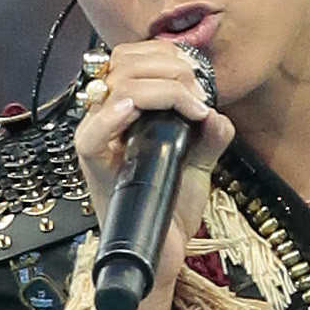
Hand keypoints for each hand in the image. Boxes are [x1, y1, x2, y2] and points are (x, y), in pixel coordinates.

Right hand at [73, 39, 234, 309]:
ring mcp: (98, 144)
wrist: (163, 255)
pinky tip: (136, 112)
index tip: (197, 74)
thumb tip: (219, 116)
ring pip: (113, 89)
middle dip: (169, 70)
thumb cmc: (170, 209)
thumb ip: (209, 138)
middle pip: (122, 65)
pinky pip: (90, 135)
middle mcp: (105, 122)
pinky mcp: (97, 171)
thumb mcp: (197, 166)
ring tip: (191, 108)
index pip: (130, 58)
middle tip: (199, 94)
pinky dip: (113, 117)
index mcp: (125, 112)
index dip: (164, 54)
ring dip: (160, 89)